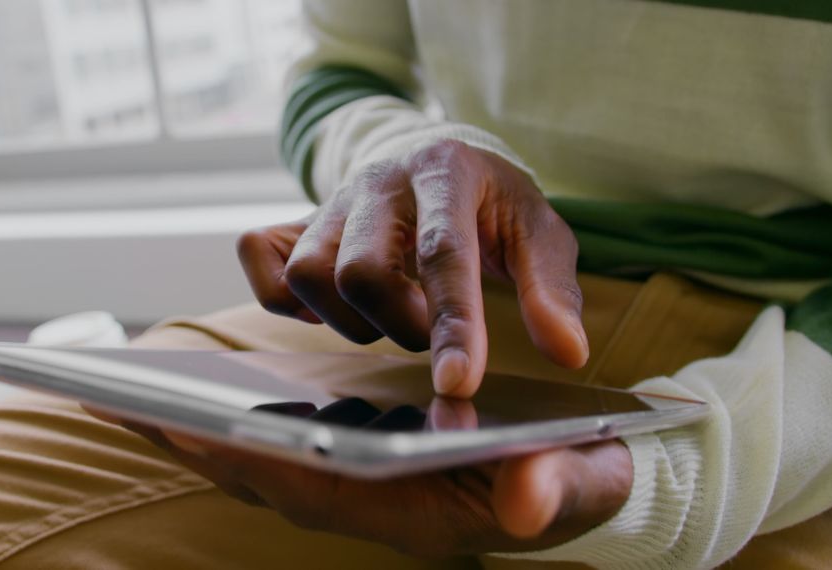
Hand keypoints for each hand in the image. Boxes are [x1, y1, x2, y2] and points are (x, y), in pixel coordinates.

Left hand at [87, 404, 632, 557]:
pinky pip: (260, 435)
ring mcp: (341, 473)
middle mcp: (359, 496)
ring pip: (247, 453)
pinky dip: (213, 414)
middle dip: (183, 438)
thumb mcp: (584, 478)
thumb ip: (563, 488)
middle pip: (255, 471)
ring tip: (117, 387)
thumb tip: (532, 497)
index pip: (307, 485)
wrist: (562, 470)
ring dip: (184, 424)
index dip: (245, 456)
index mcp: (402, 510)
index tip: (180, 424)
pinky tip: (175, 386)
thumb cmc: (568, 476)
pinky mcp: (335, 448)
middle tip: (108, 397)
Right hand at [238, 140, 587, 396]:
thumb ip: (552, 289)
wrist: (434, 154)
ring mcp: (330, 200)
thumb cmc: (491, 203)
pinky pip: (264, 266)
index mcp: (445, 172)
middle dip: (400, 324)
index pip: (443, 254)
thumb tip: (567, 353)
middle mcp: (377, 180)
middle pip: (362, 271)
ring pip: (309, 275)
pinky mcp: (294, 220)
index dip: (451, 324)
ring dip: (351, 320)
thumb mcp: (538, 233)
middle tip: (427, 328)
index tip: (457, 384)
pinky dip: (290, 302)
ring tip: (390, 315)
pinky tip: (334, 308)